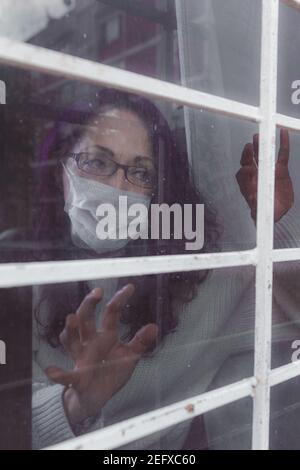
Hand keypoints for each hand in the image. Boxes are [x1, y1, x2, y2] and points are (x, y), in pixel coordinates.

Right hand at [45, 284, 157, 426]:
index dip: (119, 300)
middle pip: (86, 319)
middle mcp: (90, 343)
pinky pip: (66, 375)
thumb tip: (154, 326)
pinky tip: (51, 370)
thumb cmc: (111, 373)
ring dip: (70, 330)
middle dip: (89, 305)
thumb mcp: (128, 357)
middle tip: (97, 293)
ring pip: (72, 340)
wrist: (95, 398)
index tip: (129, 288)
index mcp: (105, 336)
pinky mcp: (76, 378)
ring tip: (71, 319)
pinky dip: (58, 374)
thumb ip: (139, 342)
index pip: (111, 314)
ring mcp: (81, 358)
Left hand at [236, 128, 293, 222]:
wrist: (278, 211)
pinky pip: (282, 155)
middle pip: (249, 161)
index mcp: (248, 185)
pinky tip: (282, 133)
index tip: (247, 169)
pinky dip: (282, 144)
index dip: (244, 172)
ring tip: (258, 136)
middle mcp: (256, 176)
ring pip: (263, 155)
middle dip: (248, 154)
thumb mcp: (259, 212)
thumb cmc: (265, 212)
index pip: (242, 175)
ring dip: (260, 146)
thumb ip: (255, 206)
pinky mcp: (280, 169)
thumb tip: (251, 198)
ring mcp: (268, 170)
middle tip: (249, 146)